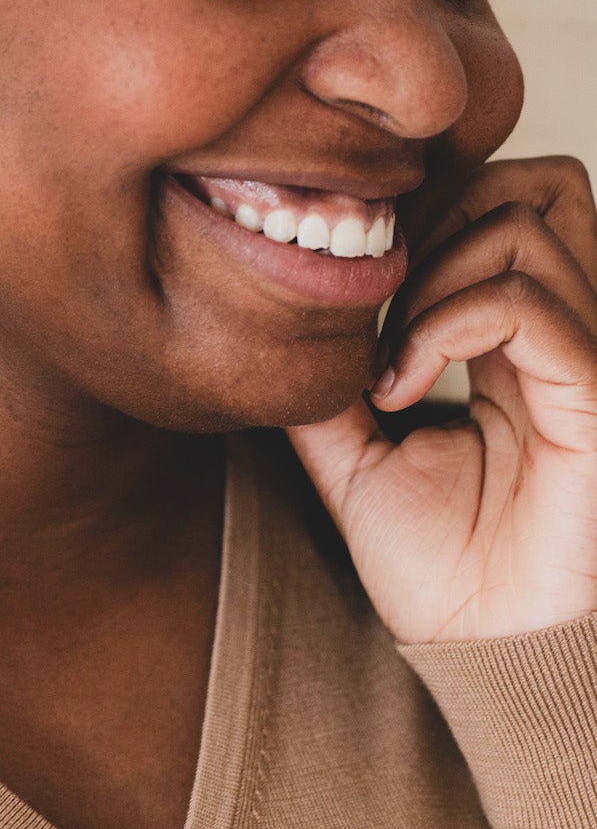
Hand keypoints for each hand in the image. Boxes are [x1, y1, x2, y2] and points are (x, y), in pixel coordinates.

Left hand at [287, 156, 596, 643]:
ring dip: (434, 271)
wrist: (475, 649)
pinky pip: (530, 304)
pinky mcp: (593, 396)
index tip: (355, 292)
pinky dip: (446, 325)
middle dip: (433, 219)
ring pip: (528, 217)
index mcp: (518, 332)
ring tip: (390, 356)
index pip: (498, 196)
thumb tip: (263, 313)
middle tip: (378, 313)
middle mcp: (563, 329)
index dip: (422, 212)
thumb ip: (324, 378)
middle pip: (529, 180)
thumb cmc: (433, 561)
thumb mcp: (351, 450)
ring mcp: (583, 357)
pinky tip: (399, 387)